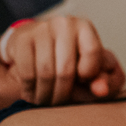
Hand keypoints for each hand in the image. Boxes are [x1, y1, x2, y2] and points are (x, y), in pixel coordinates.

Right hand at [0, 16, 125, 105]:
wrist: (34, 45)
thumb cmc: (67, 59)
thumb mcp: (90, 70)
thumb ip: (103, 81)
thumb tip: (102, 91)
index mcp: (84, 27)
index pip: (93, 51)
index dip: (89, 74)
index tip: (83, 80)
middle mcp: (63, 23)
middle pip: (66, 70)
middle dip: (62, 94)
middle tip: (58, 102)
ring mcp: (41, 28)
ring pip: (46, 74)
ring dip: (45, 95)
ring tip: (45, 100)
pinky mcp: (22, 39)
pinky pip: (27, 73)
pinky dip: (30, 90)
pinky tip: (32, 92)